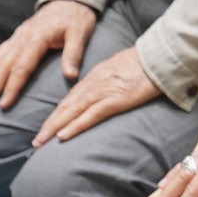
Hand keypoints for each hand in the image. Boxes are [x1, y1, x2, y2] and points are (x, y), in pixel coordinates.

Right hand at [0, 0, 97, 111]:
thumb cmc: (77, 16)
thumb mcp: (81, 32)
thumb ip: (74, 54)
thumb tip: (71, 76)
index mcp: (37, 38)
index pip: (22, 67)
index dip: (12, 87)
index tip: (4, 105)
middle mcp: (21, 38)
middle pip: (2, 66)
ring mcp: (16, 37)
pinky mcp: (15, 38)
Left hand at [33, 45, 159, 144]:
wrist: (161, 55)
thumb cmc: (147, 62)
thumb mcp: (123, 67)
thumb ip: (111, 78)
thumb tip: (108, 88)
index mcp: (97, 76)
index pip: (72, 97)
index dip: (58, 113)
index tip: (47, 126)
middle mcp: (96, 83)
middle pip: (67, 105)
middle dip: (50, 123)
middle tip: (36, 140)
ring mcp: (105, 91)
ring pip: (74, 111)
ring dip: (55, 127)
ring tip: (41, 141)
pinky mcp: (116, 99)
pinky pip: (91, 114)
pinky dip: (76, 125)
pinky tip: (63, 135)